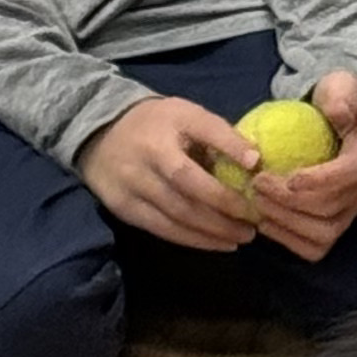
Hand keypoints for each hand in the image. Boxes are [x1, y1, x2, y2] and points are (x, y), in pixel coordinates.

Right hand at [75, 92, 260, 251]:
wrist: (100, 133)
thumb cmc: (157, 123)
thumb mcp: (187, 114)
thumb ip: (218, 134)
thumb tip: (255, 160)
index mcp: (168, 127)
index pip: (205, 134)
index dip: (230, 149)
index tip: (256, 168)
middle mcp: (149, 160)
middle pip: (189, 189)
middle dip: (225, 208)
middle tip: (255, 222)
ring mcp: (133, 188)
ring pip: (177, 215)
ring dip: (212, 230)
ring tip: (240, 238)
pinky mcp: (124, 210)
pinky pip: (161, 229)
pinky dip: (190, 239)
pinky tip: (214, 243)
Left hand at [247, 72, 356, 261]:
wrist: (345, 114)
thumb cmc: (339, 98)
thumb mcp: (341, 84)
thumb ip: (340, 97)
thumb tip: (338, 115)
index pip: (350, 174)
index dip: (319, 181)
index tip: (287, 178)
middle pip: (333, 208)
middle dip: (291, 202)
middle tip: (257, 185)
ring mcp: (355, 205)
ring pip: (325, 233)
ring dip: (287, 223)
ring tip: (258, 205)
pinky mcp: (339, 220)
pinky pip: (317, 245)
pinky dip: (289, 239)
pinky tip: (266, 222)